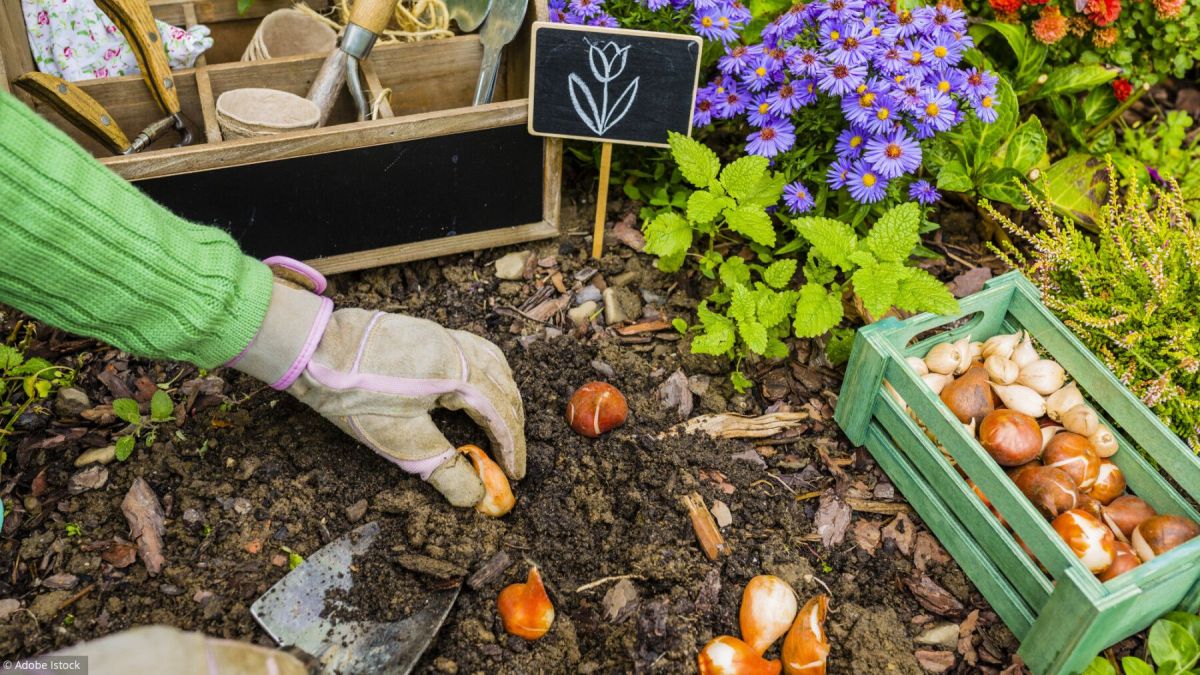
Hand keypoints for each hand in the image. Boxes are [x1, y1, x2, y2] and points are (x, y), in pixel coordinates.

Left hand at [231, 258, 524, 506]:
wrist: (313, 349)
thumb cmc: (354, 395)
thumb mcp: (400, 440)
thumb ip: (443, 469)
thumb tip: (476, 499)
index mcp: (458, 372)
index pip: (500, 413)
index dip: (511, 447)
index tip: (515, 475)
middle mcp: (459, 348)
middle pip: (503, 388)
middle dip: (511, 425)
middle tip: (511, 458)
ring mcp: (444, 336)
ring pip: (494, 366)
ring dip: (504, 398)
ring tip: (503, 425)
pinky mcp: (429, 333)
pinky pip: (476, 352)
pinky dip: (489, 375)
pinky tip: (477, 387)